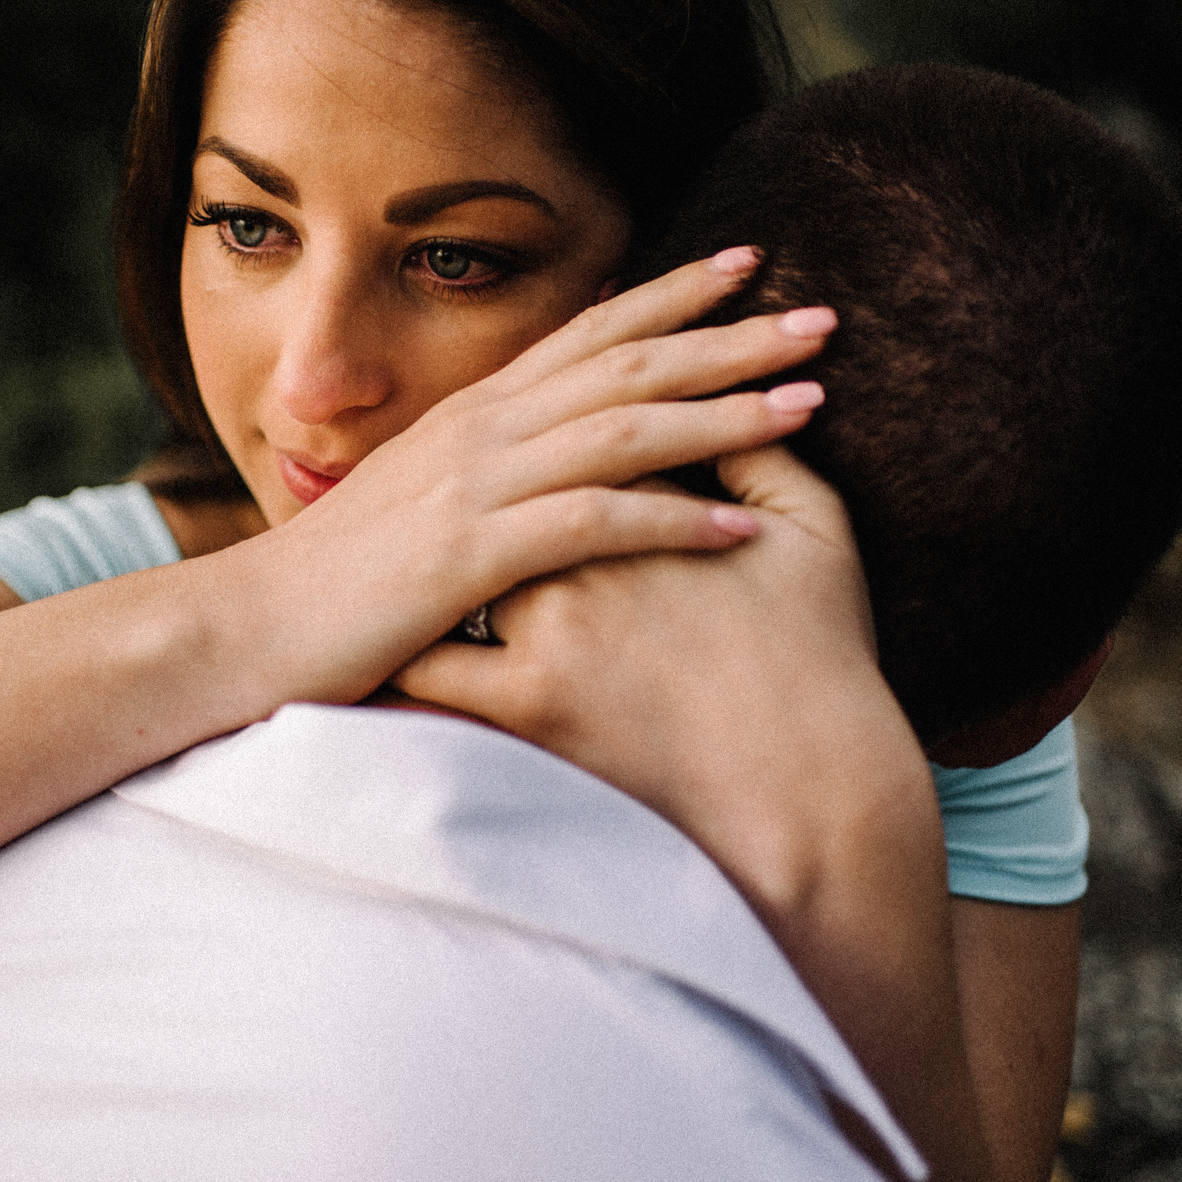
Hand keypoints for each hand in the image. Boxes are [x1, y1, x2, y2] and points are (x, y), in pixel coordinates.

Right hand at [225, 253, 839, 705]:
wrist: (243, 625)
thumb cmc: (332, 583)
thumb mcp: (413, 507)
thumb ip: (479, 477)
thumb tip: (534, 467)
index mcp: (471, 415)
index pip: (588, 334)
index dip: (671, 295)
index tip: (747, 264)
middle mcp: (479, 430)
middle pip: (626, 363)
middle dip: (729, 335)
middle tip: (823, 314)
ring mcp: (474, 486)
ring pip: (625, 430)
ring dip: (725, 414)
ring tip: (813, 404)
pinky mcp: (470, 553)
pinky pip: (592, 525)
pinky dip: (671, 521)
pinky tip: (740, 529)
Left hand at [393, 444, 921, 884]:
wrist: (810, 781)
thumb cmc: (820, 657)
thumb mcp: (817, 535)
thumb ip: (768, 457)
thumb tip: (742, 400)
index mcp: (644, 506)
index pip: (576, 439)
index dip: (558, 435)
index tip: (532, 443)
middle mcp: (582, 557)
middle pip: (501, 495)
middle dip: (469, 491)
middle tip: (435, 489)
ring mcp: (548, 628)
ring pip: (449, 573)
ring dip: (412, 562)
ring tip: (375, 554)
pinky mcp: (528, 704)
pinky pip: (435, 673)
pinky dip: (393, 657)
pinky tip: (361, 644)